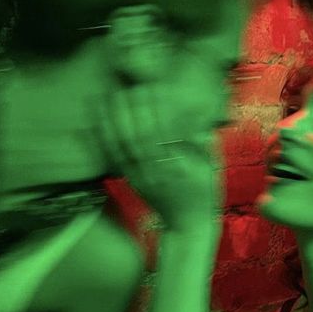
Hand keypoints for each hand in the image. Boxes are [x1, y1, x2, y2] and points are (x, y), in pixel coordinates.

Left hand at [98, 84, 222, 233]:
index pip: (163, 134)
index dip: (154, 110)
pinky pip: (114, 155)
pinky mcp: (129, 179)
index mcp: (180, 167)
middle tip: (130, 86)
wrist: (186, 225)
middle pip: (138, 136)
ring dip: (116, 117)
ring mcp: (140, 177)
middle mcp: (156, 172)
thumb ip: (203, 140)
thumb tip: (195, 111)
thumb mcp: (211, 166)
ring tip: (114, 94)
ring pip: (123, 144)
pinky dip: (105, 134)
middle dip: (132, 109)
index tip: (152, 88)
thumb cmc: (204, 193)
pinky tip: (101, 116)